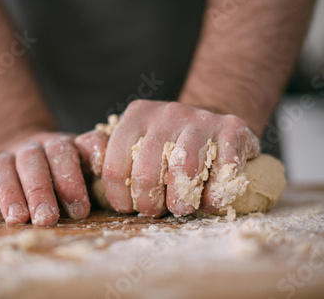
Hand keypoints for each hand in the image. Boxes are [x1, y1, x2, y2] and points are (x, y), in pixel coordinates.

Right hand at [0, 132, 90, 225]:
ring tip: (17, 219)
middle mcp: (34, 148)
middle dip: (41, 191)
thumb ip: (96, 164)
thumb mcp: (84, 165)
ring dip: (10, 193)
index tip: (80, 210)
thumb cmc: (65, 170)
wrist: (30, 152)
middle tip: (47, 219)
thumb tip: (107, 169)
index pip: (67, 153)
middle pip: (35, 162)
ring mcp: (8, 155)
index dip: (72, 179)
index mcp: (62, 146)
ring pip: (5, 167)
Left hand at [77, 100, 259, 216]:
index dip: (118, 197)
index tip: (127, 208)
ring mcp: (200, 119)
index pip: (114, 165)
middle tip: (154, 211)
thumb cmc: (166, 142)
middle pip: (147, 173)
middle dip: (148, 204)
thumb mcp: (134, 137)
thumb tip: (91, 167)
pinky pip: (223, 169)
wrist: (212, 120)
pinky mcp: (232, 128)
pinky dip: (215, 195)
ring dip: (181, 202)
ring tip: (181, 208)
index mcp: (137, 116)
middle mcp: (167, 113)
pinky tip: (209, 200)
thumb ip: (107, 150)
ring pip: (184, 172)